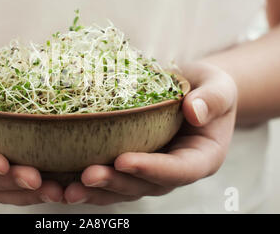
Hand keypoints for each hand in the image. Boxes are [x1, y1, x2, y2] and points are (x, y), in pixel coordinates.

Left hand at [63, 62, 236, 204]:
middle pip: (145, 186)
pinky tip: (61, 183)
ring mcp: (151, 171)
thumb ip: (212, 99)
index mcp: (201, 158)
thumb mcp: (218, 87)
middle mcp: (174, 171)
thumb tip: (194, 111)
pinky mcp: (132, 164)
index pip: (178, 170)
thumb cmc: (208, 89)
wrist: (193, 92)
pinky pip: (111, 177)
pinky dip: (87, 182)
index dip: (151, 169)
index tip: (123, 160)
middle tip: (87, 176)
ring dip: (95, 192)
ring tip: (66, 190)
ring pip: (123, 189)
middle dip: (115, 183)